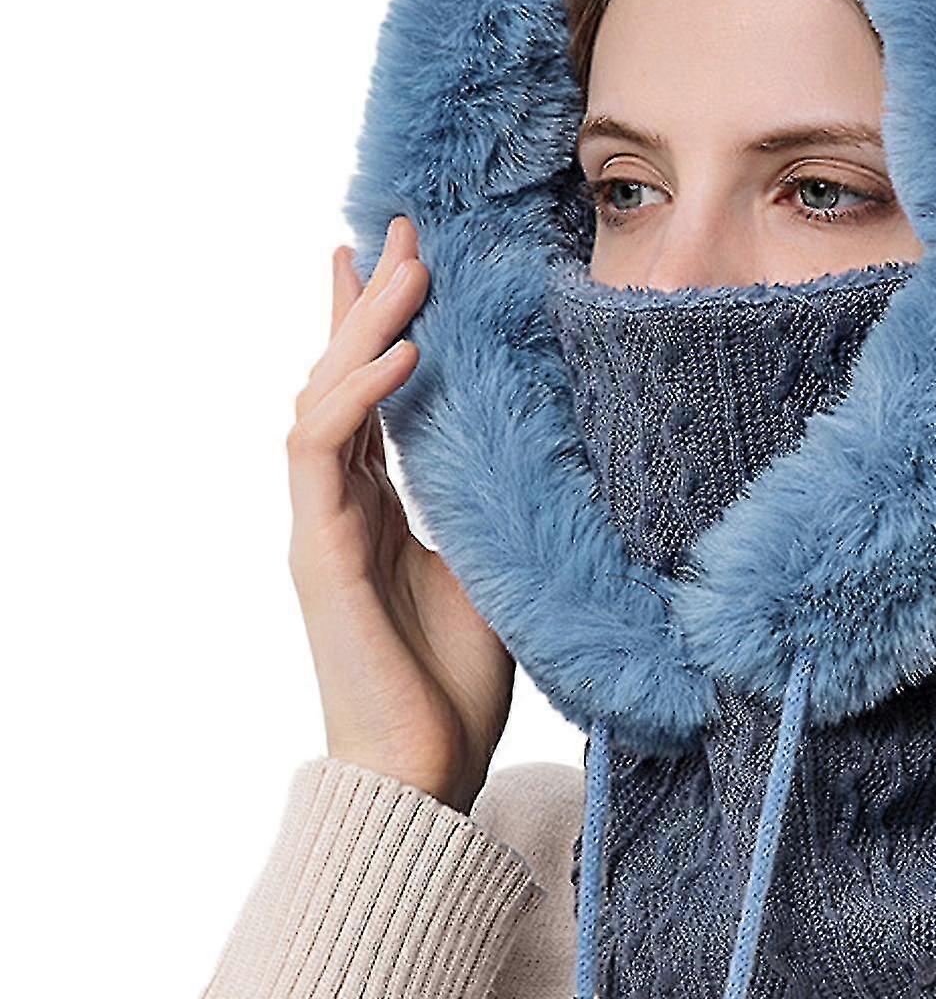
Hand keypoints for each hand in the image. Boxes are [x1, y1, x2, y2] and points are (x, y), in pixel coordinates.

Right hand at [285, 214, 513, 813]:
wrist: (429, 771)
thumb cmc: (460, 677)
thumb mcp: (498, 558)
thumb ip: (498, 496)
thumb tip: (554, 439)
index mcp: (383, 501)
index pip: (373, 390)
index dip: (378, 319)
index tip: (404, 251)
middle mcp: (344, 501)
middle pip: (341, 375)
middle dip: (368, 297)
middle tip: (403, 227)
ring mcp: (323, 524)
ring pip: (324, 396)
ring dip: (363, 327)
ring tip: (410, 267)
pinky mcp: (319, 553)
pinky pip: (326, 456)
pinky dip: (361, 397)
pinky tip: (406, 355)